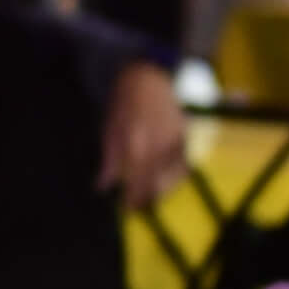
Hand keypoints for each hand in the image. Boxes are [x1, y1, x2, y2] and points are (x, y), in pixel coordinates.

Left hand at [96, 61, 190, 208]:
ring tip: (147, 197)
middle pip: (156, 183)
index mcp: (137, 142)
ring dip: (160, 190)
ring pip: (172, 178)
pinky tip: (162, 182)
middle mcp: (160, 145)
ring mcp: (176, 142)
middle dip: (145, 198)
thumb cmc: (123, 105)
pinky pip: (182, 167)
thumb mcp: (109, 130)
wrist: (148, 79)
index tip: (126, 209)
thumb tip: (103, 187)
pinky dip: (172, 178)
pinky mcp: (186, 138)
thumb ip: (109, 161)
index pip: (137, 181)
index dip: (132, 198)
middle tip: (135, 207)